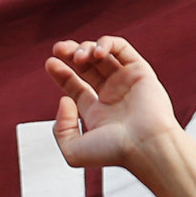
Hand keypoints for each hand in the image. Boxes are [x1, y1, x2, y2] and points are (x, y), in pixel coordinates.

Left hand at [47, 37, 183, 171]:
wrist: (146, 146)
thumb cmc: (114, 153)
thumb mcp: (73, 151)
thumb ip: (60, 128)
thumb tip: (65, 99)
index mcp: (98, 112)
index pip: (76, 86)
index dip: (61, 72)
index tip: (50, 63)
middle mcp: (112, 95)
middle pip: (87, 65)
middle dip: (70, 53)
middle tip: (58, 49)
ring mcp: (127, 82)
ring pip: (103, 54)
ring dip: (86, 47)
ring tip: (78, 56)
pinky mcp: (141, 72)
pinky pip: (123, 48)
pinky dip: (107, 43)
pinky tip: (96, 53)